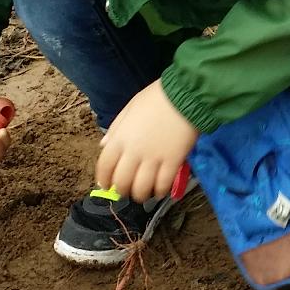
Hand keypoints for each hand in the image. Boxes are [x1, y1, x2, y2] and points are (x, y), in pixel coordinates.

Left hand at [96, 80, 198, 200]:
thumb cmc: (156, 98)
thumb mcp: (130, 108)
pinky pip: (163, 184)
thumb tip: (104, 145)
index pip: (105, 166)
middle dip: (122, 190)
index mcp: (120, 138)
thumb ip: (116, 128)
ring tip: (143, 194)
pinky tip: (160, 191)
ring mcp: (154, 158)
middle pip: (122, 182)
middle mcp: (134, 152)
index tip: (107, 184)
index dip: (104, 179)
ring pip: (142, 188)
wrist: (186, 95)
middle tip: (127, 190)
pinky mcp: (173, 162)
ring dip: (140, 195)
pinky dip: (160, 191)